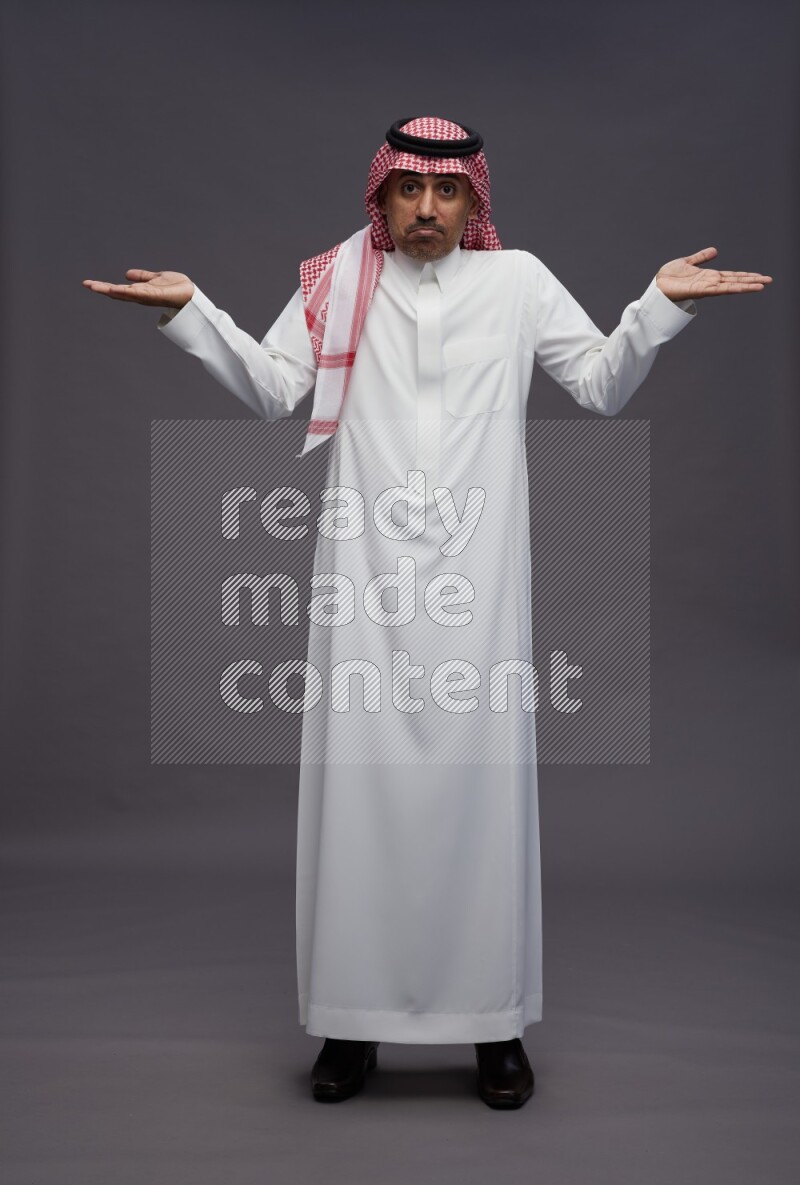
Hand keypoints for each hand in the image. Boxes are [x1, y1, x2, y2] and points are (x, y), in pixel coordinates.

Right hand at [81, 269, 194, 308]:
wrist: (192, 295)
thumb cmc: (177, 288)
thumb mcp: (156, 278)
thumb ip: (143, 277)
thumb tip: (127, 274)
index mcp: (140, 291)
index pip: (119, 289)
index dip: (105, 286)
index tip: (90, 283)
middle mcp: (141, 296)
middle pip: (118, 293)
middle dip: (102, 289)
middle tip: (86, 284)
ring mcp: (147, 297)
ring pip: (124, 294)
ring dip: (109, 290)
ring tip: (94, 286)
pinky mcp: (155, 296)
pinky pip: (138, 293)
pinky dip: (125, 291)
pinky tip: (114, 288)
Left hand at [656, 248, 771, 300]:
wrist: (656, 285)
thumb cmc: (669, 276)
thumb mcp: (688, 262)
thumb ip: (701, 257)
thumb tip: (715, 251)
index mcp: (709, 277)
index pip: (732, 276)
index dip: (745, 276)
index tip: (759, 276)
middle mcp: (710, 283)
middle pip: (735, 281)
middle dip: (752, 281)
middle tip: (769, 281)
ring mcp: (707, 288)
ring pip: (731, 286)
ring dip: (747, 286)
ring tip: (763, 285)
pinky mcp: (701, 291)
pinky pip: (720, 289)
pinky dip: (733, 288)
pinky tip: (744, 287)